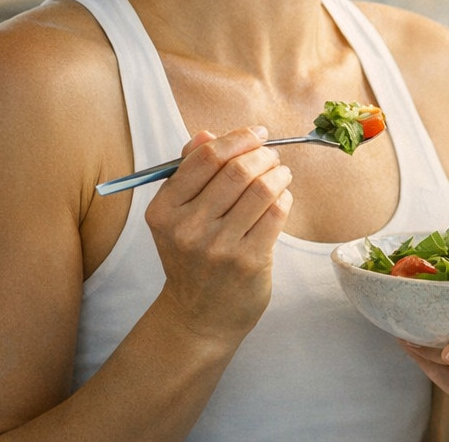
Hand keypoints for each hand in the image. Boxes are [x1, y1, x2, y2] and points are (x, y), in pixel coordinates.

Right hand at [143, 126, 293, 341]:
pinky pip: (277, 212)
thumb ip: (190, 173)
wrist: (198, 316)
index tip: (256, 133)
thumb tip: (206, 134)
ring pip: (262, 189)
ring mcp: (219, 247)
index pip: (204, 158)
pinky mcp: (248, 261)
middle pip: (237, 170)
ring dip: (279, 173)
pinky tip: (281, 198)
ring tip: (280, 174)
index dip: (237, 138)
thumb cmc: (192, 257)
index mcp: (164, 210)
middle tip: (271, 155)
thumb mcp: (177, 216)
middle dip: (263, 154)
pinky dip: (284, 197)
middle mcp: (187, 228)